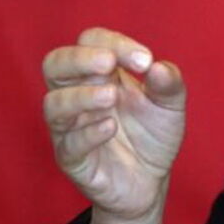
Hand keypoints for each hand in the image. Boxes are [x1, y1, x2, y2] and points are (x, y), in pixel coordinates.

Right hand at [42, 27, 185, 223]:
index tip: (144, 60)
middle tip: (108, 64)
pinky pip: (68, 143)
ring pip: (53, 104)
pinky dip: (88, 132)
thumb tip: (157, 66)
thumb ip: (169, 83)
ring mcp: (71, 127)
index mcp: (100, 74)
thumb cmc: (153, 135)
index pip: (91, 42)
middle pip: (55, 64)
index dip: (114, 42)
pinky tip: (111, 127)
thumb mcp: (170, 106)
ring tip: (111, 97)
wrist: (151, 182)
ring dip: (81, 96)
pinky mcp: (72, 159)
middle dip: (79, 59)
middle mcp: (78, 94)